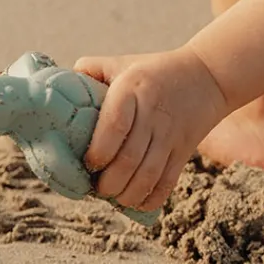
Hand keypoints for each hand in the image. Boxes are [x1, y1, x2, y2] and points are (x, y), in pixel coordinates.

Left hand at [74, 46, 228, 211]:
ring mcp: (170, 134)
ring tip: (113, 194)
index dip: (98, 151)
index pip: (115, 125)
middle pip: (129, 159)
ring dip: (125, 195)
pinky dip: (149, 200)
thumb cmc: (155, 70)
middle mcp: (152, 113)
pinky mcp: (184, 150)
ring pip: (147, 176)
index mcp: (133, 90)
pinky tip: (136, 200)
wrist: (207, 75)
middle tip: (96, 187)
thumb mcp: (123, 63)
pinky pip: (167, 183)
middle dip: (108, 183)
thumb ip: (90, 70)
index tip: (88, 163)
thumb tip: (56, 88)